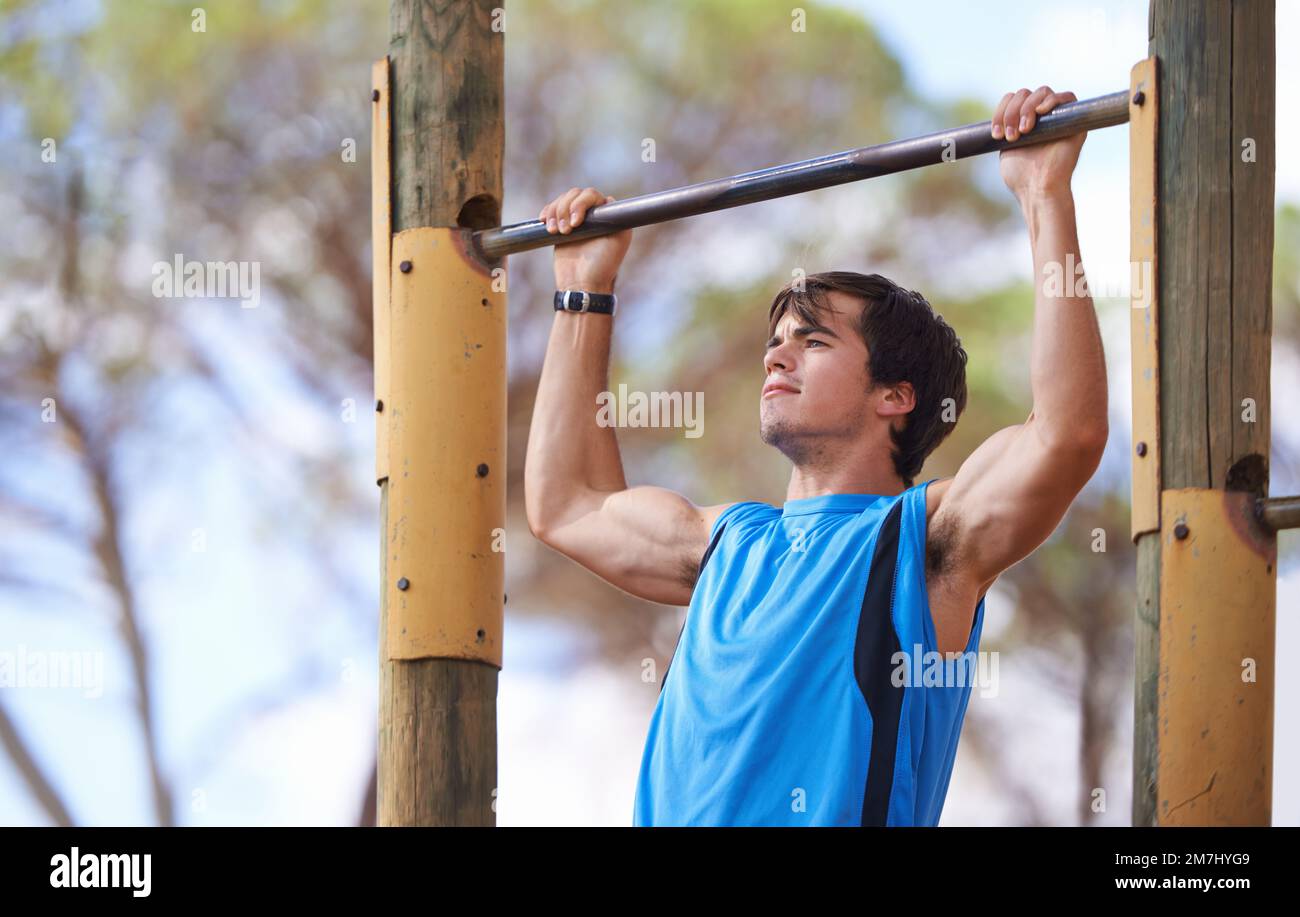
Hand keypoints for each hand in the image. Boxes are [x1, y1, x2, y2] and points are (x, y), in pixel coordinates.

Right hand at [541, 186, 632, 293]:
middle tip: (566, 231)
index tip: (576, 223)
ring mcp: (576, 220)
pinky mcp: (561, 227)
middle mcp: (593, 215)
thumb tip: (608, 199)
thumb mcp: (617, 240)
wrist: (582, 285)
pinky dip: (547, 213)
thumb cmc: (602, 266)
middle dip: (565, 209)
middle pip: (575, 194)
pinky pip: (551, 210)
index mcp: (607, 216)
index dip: (581, 204)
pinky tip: (546, 225)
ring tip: (556, 232)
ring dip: (555, 213)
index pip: (592, 195)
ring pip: (562, 200)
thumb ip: (616, 218)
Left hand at [992, 86, 1084, 202]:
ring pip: (1041, 92)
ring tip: (1024, 131)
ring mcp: (1058, 118)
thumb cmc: (1020, 175)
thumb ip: (1006, 125)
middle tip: (1011, 136)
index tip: (996, 134)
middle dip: (1012, 111)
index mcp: (1025, 122)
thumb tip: (1003, 110)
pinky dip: (1051, 100)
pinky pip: (1067, 96)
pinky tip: (1041, 113)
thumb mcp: (1005, 146)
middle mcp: (1042, 118)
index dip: (1001, 111)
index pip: (1012, 99)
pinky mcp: (1074, 121)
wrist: (1037, 188)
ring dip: (1027, 108)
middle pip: (1025, 93)